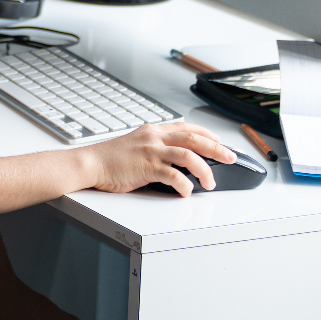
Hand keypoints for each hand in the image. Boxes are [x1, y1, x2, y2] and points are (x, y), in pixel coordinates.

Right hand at [83, 122, 235, 196]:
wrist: (90, 163)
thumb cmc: (109, 159)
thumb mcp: (135, 145)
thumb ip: (155, 149)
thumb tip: (174, 160)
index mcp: (152, 131)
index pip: (186, 128)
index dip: (206, 134)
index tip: (219, 141)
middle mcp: (154, 137)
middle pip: (194, 139)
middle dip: (217, 149)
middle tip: (230, 158)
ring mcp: (151, 151)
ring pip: (188, 156)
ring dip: (204, 170)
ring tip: (211, 182)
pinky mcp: (146, 167)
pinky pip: (173, 176)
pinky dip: (184, 185)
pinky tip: (187, 191)